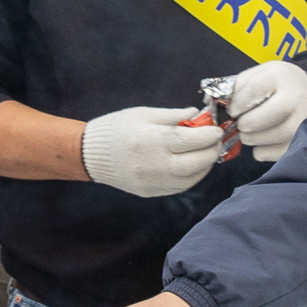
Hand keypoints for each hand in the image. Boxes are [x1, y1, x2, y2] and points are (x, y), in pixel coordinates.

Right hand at [80, 106, 225, 196]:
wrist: (90, 155)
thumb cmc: (116, 128)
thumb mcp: (144, 114)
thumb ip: (173, 116)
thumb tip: (198, 115)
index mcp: (153, 141)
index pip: (192, 140)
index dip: (210, 134)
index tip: (217, 129)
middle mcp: (155, 165)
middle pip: (197, 163)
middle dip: (212, 151)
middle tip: (216, 141)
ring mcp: (153, 182)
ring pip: (191, 179)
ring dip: (205, 166)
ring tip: (207, 153)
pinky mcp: (151, 192)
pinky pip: (180, 187)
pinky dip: (192, 177)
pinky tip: (193, 165)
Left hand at [225, 61, 306, 161]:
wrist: (304, 90)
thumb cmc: (273, 84)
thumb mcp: (256, 75)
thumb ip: (234, 87)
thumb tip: (212, 103)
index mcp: (279, 76)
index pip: (253, 90)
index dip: (237, 104)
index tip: (232, 110)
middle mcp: (295, 98)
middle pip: (261, 118)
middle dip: (244, 124)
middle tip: (240, 123)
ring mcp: (302, 122)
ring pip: (270, 137)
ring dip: (251, 138)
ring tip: (249, 131)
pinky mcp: (302, 141)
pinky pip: (274, 153)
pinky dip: (262, 150)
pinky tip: (262, 139)